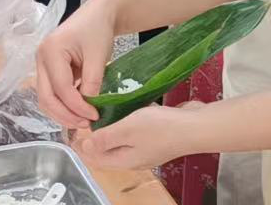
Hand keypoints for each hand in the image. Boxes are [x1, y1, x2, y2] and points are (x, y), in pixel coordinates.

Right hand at [35, 0, 116, 128]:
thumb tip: (89, 107)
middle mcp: (40, 59)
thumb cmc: (98, 29)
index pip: (61, 88)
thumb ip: (92, 82)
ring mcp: (43, 65)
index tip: (95, 116)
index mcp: (50, 51)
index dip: (77, 106)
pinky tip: (80, 111)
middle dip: (65, 115)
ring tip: (84, 121)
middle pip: (46, 97)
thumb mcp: (98, 55)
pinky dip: (64, 105)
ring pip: (46, 98)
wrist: (98, 14)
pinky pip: (52, 93)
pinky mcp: (49, 70)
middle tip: (87, 124)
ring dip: (63, 113)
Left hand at [73, 103, 203, 169]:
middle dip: (94, 137)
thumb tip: (84, 145)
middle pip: (107, 150)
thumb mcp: (126, 130)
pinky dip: (125, 123)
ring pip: (121, 140)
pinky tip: (123, 109)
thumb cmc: (162, 128)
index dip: (82, 145)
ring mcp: (146, 148)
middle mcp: (134, 158)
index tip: (74, 127)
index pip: (95, 158)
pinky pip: (134, 132)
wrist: (196, 126)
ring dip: (110, 128)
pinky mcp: (156, 137)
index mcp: (124, 161)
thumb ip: (105, 138)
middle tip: (85, 117)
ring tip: (100, 111)